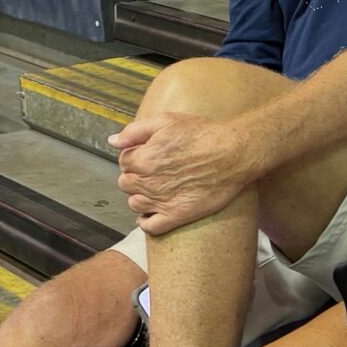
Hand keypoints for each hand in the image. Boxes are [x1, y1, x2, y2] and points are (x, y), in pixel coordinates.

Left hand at [108, 112, 253, 234]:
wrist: (233, 153)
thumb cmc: (203, 134)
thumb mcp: (167, 120)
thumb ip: (135, 131)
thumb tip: (114, 141)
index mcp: (144, 159)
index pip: (124, 162)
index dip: (134, 157)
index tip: (146, 156)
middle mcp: (149, 182)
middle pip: (126, 183)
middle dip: (135, 176)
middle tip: (153, 171)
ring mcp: (162, 201)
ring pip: (135, 204)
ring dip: (140, 196)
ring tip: (155, 189)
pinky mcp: (177, 216)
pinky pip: (150, 226)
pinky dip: (146, 221)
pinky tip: (153, 213)